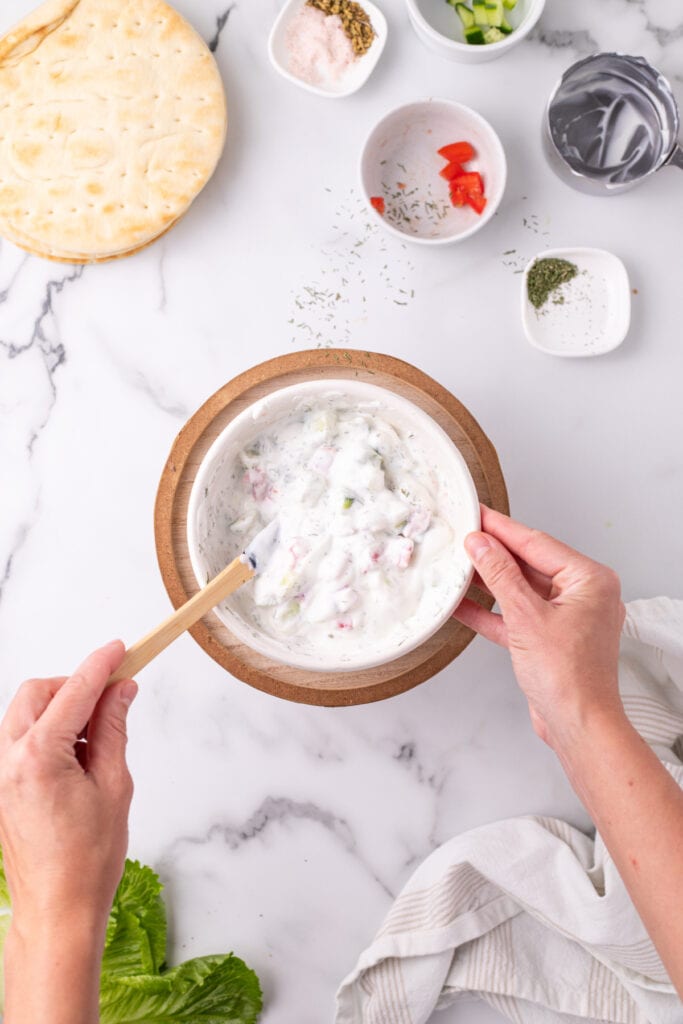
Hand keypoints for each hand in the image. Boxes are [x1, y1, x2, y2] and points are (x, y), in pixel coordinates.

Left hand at [0, 640, 136, 1023]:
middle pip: (38, 693)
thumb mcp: (114, 785)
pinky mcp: (1, 786)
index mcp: (38, 757)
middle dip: (75, 686)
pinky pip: (21, 739)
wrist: (57, 910)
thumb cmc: (86, 859)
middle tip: (112, 698)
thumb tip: (121, 692)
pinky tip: (78, 758)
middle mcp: (8, 760)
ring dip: (62, 710)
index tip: (122, 649)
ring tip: (98, 738)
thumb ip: (113, 729)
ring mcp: (0, 774)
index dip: (102, 665)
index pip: (75, 691)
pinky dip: (49, 733)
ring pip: (26, 714)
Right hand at [454, 507, 625, 750]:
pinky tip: (462, 604)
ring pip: (519, 590)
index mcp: (589, 580)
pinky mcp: (550, 639)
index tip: (477, 514)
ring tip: (456, 566)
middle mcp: (582, 595)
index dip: (501, 528)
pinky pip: (516, 616)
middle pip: (528, 564)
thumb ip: (500, 576)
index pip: (537, 543)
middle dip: (492, 554)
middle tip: (461, 536)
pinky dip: (491, 612)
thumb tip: (481, 544)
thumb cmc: (569, 678)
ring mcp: (566, 618)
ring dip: (488, 582)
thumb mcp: (526, 617)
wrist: (578, 726)